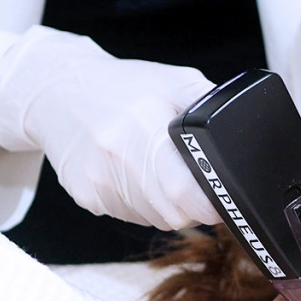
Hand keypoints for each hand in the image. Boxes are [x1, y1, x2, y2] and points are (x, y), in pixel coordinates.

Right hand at [0, 26, 221, 229]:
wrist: (56, 90)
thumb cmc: (122, 86)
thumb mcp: (175, 80)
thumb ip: (211, 106)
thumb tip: (244, 133)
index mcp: (145, 126)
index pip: (187, 192)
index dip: (212, 201)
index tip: (221, 194)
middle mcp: (117, 156)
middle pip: (175, 213)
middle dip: (196, 206)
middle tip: (199, 185)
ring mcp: (98, 181)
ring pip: (155, 219)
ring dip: (171, 206)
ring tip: (165, 172)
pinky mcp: (85, 196)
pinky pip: (130, 216)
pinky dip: (144, 205)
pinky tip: (138, 175)